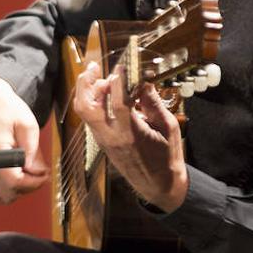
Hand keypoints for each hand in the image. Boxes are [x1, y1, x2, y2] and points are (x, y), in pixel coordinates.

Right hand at [0, 78, 46, 203]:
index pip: (13, 181)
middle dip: (29, 186)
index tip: (44, 175)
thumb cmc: (8, 111)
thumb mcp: (28, 125)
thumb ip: (32, 151)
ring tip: (30, 174)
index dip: (33, 182)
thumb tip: (36, 172)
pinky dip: (10, 190)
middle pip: (8, 192)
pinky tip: (20, 176)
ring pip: (2, 196)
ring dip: (20, 190)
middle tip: (41, 173)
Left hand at [71, 61, 187, 211]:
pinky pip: (91, 118)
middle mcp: (111, 137)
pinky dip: (93, 102)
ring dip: (87, 92)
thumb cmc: (167, 157)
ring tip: (99, 78)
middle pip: (86, 107)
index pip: (118, 103)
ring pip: (84, 112)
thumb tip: (143, 81)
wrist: (159, 186)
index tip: (121, 66)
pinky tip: (104, 93)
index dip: (118, 81)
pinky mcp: (102, 142)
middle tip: (93, 67)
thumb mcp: (168, 127)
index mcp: (131, 134)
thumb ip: (153, 103)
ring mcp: (103, 141)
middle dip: (85, 84)